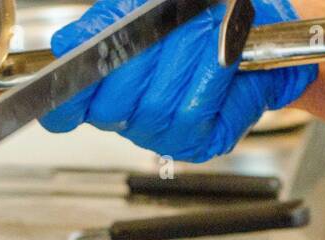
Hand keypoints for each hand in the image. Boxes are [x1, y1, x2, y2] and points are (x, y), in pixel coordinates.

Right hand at [40, 0, 317, 161]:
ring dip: (183, 62)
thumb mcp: (140, 6)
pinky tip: (224, 60)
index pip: (68, 109)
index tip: (71, 83)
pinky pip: (195, 117)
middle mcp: (130, 116)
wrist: (257, 27)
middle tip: (168, 26)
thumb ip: (100, 25)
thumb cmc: (201, 13)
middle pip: (112, 106)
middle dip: (139, 60)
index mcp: (104, 86)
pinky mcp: (202, 141)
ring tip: (206, 31)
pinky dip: (212, 81)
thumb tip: (67, 44)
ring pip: (155, 108)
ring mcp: (164, 134)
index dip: (67, 100)